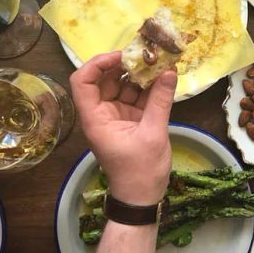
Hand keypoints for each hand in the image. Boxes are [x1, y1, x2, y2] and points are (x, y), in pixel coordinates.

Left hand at [70, 51, 177, 205]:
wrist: (142, 198)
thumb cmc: (140, 171)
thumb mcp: (153, 133)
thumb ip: (160, 101)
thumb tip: (170, 71)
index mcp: (96, 118)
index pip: (83, 82)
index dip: (98, 64)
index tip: (122, 56)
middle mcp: (101, 113)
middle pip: (104, 80)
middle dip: (124, 65)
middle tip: (147, 54)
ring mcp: (116, 116)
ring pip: (122, 86)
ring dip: (139, 75)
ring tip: (159, 62)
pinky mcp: (130, 120)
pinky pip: (135, 97)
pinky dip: (148, 88)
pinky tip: (163, 78)